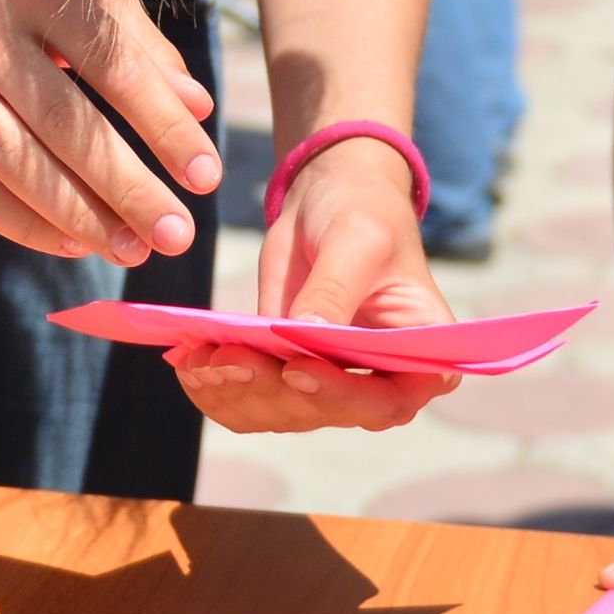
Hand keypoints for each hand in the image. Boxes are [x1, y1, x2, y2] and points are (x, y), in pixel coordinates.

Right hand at [0, 0, 217, 266]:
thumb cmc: (29, 2)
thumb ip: (147, 50)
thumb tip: (199, 108)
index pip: (112, 63)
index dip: (163, 123)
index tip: (207, 176)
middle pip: (63, 124)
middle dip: (127, 187)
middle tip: (177, 234)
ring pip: (16, 166)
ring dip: (81, 218)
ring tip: (135, 250)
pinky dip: (28, 226)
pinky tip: (77, 244)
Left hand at [176, 129, 454, 436]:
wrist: (329, 200)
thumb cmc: (362, 214)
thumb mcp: (357, 241)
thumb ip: (334, 290)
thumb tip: (304, 337)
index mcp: (422, 356)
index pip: (388, 400)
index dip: (341, 396)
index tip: (294, 369)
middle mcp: (380, 384)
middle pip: (324, 413)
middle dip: (268, 389)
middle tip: (224, 354)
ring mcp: (330, 386)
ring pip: (280, 414)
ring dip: (234, 390)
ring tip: (198, 356)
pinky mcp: (287, 377)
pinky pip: (250, 403)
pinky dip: (217, 388)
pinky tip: (190, 362)